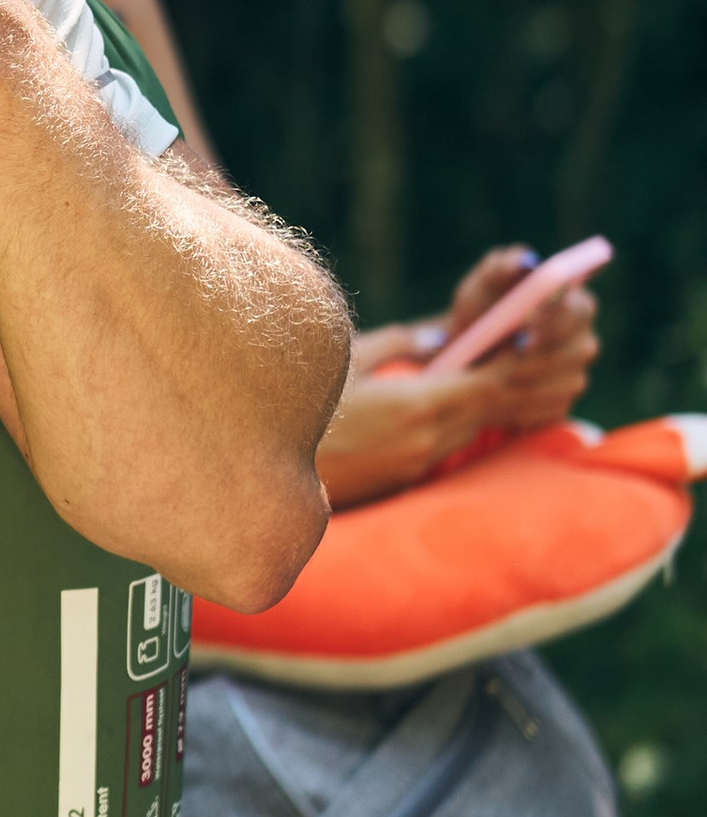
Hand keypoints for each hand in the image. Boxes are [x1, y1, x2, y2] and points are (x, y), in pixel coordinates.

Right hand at [318, 247, 601, 509]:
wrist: (263, 474)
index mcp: (414, 405)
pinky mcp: (402, 479)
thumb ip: (398, 345)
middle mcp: (425, 440)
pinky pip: (448, 446)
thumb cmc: (297, 408)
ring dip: (499, 406)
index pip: (488, 383)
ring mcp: (415, 464)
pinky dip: (467, 425)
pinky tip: (474, 412)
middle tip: (554, 355)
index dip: (519, 360)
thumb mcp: (345, 361)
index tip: (539, 337)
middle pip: (490, 409)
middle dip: (522, 381)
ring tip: (526, 382)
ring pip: (472, 430)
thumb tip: (440, 337)